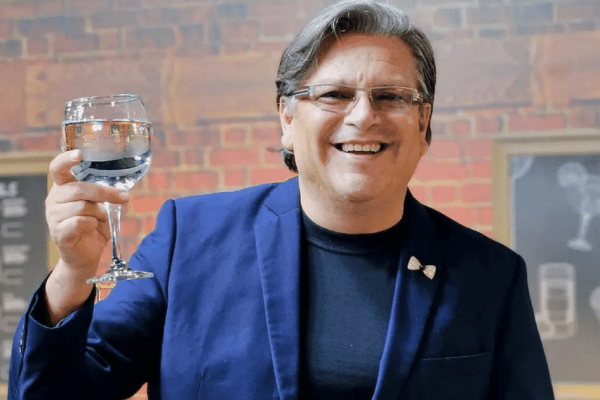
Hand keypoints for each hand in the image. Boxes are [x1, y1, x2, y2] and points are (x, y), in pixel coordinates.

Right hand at [44, 150, 129, 323]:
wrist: (87, 254)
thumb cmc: (93, 226)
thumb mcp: (100, 206)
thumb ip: (103, 195)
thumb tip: (122, 193)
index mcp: (63, 188)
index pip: (58, 168)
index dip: (66, 160)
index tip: (79, 154)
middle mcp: (54, 199)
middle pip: (79, 189)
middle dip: (104, 193)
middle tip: (123, 197)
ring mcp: (53, 216)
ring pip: (83, 207)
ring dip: (98, 214)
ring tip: (97, 222)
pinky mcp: (58, 232)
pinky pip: (79, 222)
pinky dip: (91, 225)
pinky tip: (90, 229)